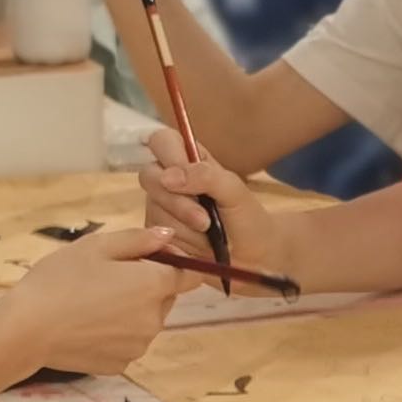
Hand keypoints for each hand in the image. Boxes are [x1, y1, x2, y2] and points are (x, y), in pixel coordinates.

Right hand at [0, 227, 179, 376]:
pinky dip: (117, 333)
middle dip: (148, 286)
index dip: (174, 263)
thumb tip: (169, 236)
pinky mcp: (121, 364)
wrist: (25, 330)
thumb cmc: (57, 280)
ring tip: (93, 302)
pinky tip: (88, 324)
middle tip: (108, 277)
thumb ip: (139, 240)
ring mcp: (139, 346)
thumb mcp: (96, 247)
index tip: (148, 257)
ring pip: (147, 321)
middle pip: (166, 298)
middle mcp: (154, 319)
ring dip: (132, 310)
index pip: (189, 274)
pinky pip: (129, 342)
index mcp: (152, 285)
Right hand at [138, 131, 297, 279]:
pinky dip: (178, 243)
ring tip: (209, 235)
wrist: (252, 259)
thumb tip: (168, 177)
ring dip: (184, 227)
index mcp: (189, 159)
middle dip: (178, 202)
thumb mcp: (235, 193)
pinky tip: (196, 248)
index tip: (184, 179)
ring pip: (154, 210)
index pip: (162, 141)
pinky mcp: (155, 234)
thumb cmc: (247, 220)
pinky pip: (153, 236)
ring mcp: (159, 206)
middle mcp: (169, 179)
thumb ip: (206, 177)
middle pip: (149, 177)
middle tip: (205, 221)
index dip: (168, 156)